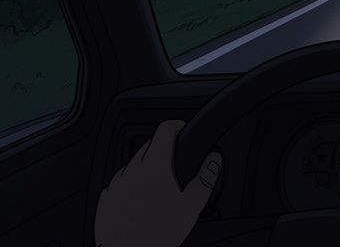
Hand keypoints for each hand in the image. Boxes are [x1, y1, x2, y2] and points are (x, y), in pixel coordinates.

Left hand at [95, 119, 221, 246]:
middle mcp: (133, 169)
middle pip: (149, 146)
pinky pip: (121, 183)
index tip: (181, 129)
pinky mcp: (107, 198)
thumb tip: (214, 160)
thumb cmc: (157, 233)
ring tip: (158, 192)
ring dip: (146, 169)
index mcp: (156, 166)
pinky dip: (131, 187)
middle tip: (175, 168)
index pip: (164, 130)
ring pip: (133, 165)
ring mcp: (116, 183)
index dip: (176, 125)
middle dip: (163, 150)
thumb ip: (205, 177)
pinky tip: (142, 204)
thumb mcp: (192, 205)